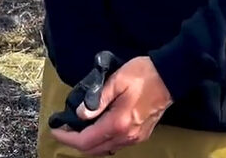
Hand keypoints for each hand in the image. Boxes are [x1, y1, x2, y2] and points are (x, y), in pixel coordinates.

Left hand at [51, 57, 172, 154]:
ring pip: (105, 149)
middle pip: (94, 150)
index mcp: (118, 124)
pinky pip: (116, 144)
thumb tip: (79, 115)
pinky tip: (95, 127)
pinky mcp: (141, 135)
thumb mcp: (116, 81)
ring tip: (76, 127)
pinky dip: (101, 141)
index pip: (86, 141)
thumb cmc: (142, 74)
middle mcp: (126, 137)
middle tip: (63, 128)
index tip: (55, 129)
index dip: (67, 137)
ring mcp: (135, 138)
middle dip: (75, 142)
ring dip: (88, 143)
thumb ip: (97, 99)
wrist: (170, 76)